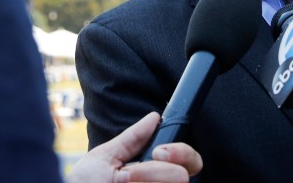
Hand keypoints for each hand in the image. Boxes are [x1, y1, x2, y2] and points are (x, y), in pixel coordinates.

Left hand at [65, 112, 201, 182]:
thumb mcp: (104, 158)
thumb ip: (132, 138)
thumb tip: (154, 117)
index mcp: (152, 171)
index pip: (188, 160)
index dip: (181, 152)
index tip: (159, 150)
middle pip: (186, 173)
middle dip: (159, 170)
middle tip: (132, 174)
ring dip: (144, 181)